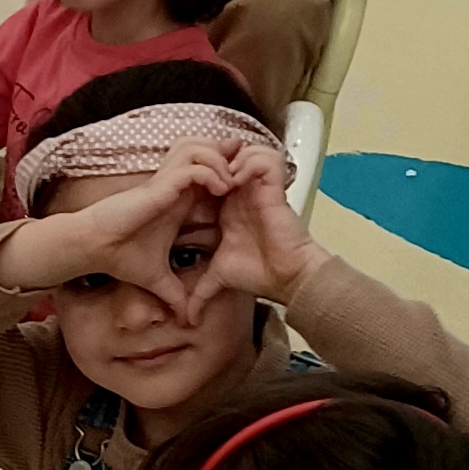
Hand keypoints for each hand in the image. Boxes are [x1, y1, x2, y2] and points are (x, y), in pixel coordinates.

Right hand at [0, 148, 232, 306]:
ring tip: (230, 185)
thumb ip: (173, 293)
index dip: (229, 174)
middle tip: (243, 179)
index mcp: (178, 201)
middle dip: (230, 159)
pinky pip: (195, 167)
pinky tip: (219, 190)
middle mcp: (175, 186)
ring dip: (221, 163)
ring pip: (203, 149)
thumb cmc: (119, 256)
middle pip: (209, 150)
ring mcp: (168, 182)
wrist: (95, 248)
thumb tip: (184, 319)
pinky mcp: (161, 184)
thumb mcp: (156, 278)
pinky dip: (211, 173)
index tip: (244, 192)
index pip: (210, 172)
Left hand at [186, 144, 327, 311]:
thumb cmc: (258, 274)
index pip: (212, 175)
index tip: (182, 188)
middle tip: (199, 176)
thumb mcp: (219, 279)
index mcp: (228, 207)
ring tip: (219, 180)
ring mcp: (259, 188)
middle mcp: (243, 194)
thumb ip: (200, 293)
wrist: (286, 277)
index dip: (198, 175)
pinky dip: (248, 163)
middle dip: (212, 160)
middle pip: (228, 155)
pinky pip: (264, 158)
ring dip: (230, 159)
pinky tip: (234, 182)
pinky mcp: (274, 188)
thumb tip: (186, 319)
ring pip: (247, 150)